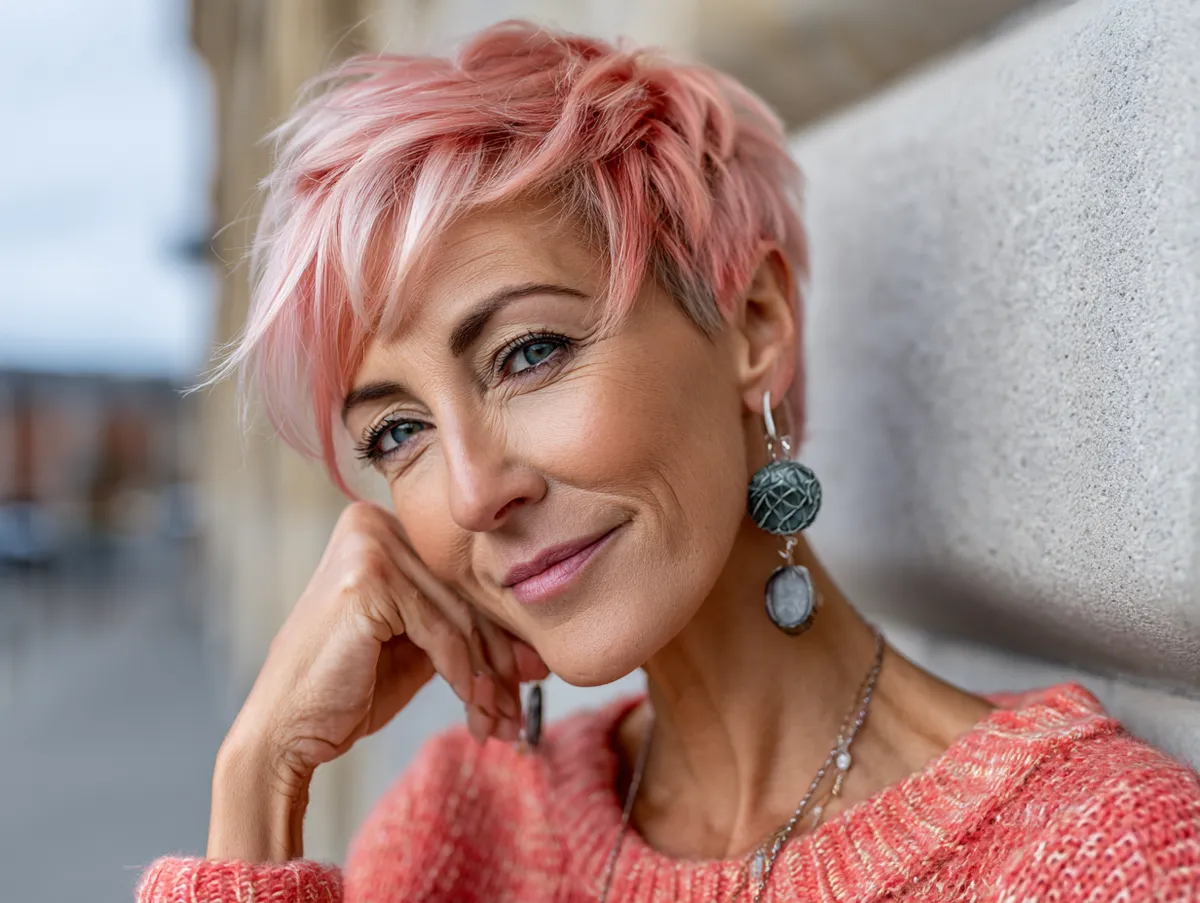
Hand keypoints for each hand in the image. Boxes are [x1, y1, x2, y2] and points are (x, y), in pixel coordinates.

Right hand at [208, 500, 547, 859]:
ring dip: (488, 678)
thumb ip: (463, 634)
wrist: (284, 730)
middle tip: (520, 709)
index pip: (460, 579)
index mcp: (383, 526)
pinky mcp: (370, 578)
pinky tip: (473, 708)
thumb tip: (535, 652)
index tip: (530, 677)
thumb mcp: (416, 648)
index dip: (500, 632)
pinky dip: (462, 675)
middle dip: (499, 660)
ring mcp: (368, 544)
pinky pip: (440, 631)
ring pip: (458, 616)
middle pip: (463, 594)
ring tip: (502, 721)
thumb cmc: (347, 688)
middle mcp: (373, 522)